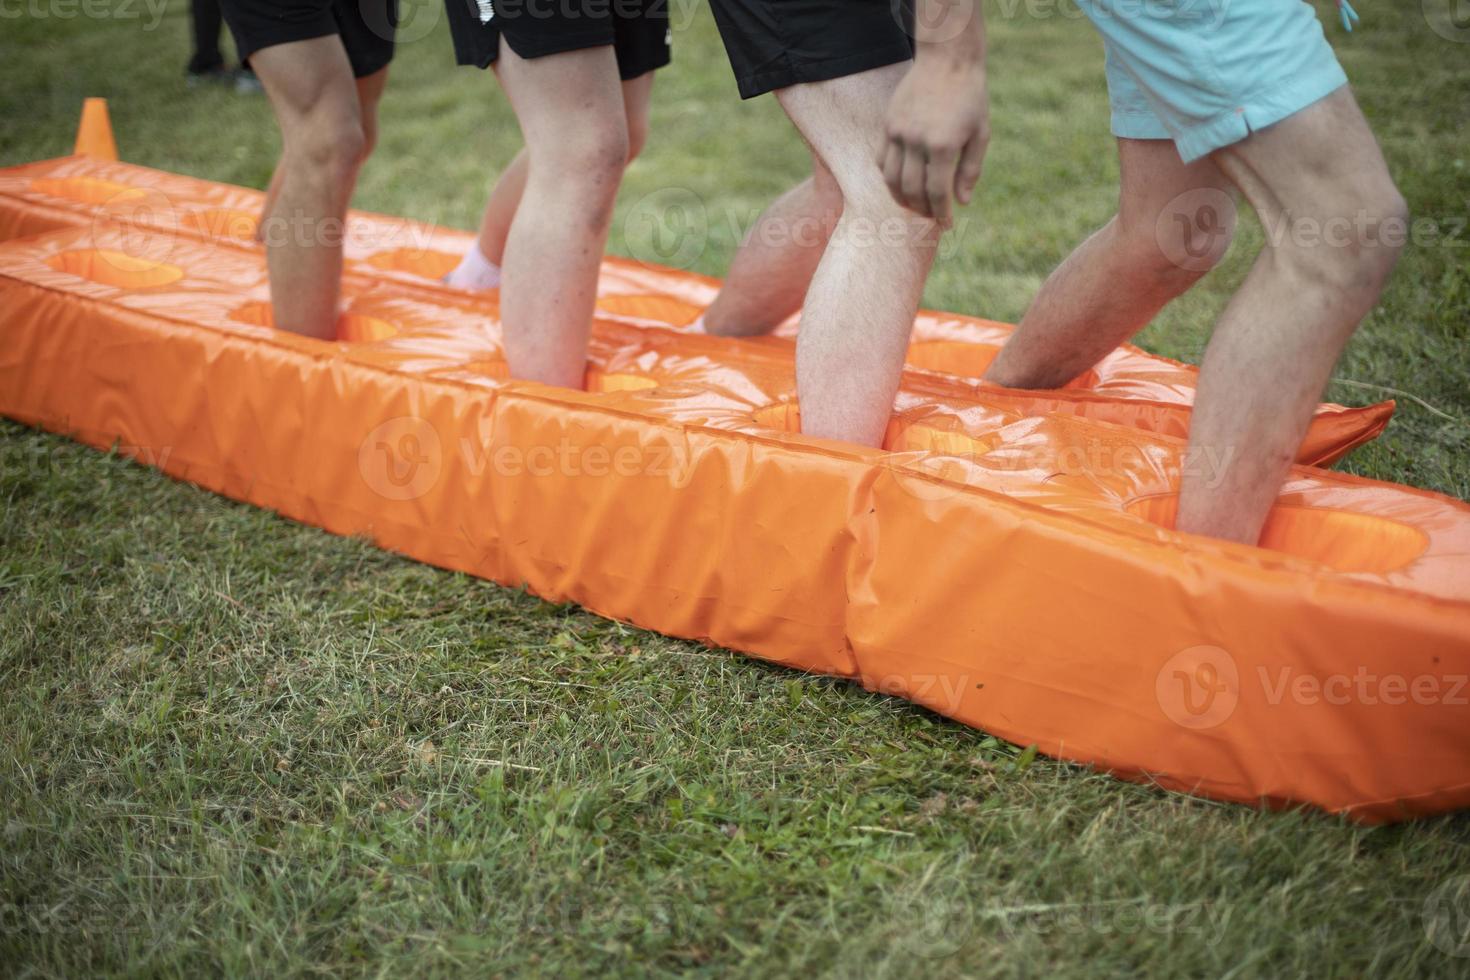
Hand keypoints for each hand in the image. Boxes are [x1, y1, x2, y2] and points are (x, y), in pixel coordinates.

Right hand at [879, 61, 988, 228]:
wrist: (947, 60)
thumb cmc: (970, 97)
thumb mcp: (980, 133)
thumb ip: (970, 170)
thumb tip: (962, 202)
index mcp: (944, 145)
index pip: (937, 192)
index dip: (941, 214)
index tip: (946, 225)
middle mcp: (917, 140)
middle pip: (912, 190)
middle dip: (922, 209)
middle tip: (931, 216)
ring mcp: (898, 132)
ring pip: (891, 179)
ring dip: (901, 198)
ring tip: (913, 205)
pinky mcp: (888, 124)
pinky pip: (881, 161)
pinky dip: (888, 178)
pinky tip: (900, 183)